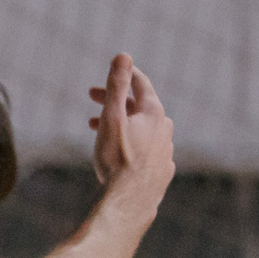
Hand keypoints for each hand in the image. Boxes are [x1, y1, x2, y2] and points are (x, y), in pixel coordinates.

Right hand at [86, 53, 173, 204]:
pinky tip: (121, 154)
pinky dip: (132, 146)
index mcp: (154, 113)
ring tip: (99, 129)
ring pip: (143, 130)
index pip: (141, 85)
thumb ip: (117, 86)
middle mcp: (165, 129)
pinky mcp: (163, 172)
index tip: (110, 73)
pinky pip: (147, 151)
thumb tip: (123, 55)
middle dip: (116, 101)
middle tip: (92, 99)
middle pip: (140, 108)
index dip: (124, 76)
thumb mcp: (112, 117)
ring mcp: (166, 152)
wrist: (129, 202)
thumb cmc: (117, 159)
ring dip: (123, 125)